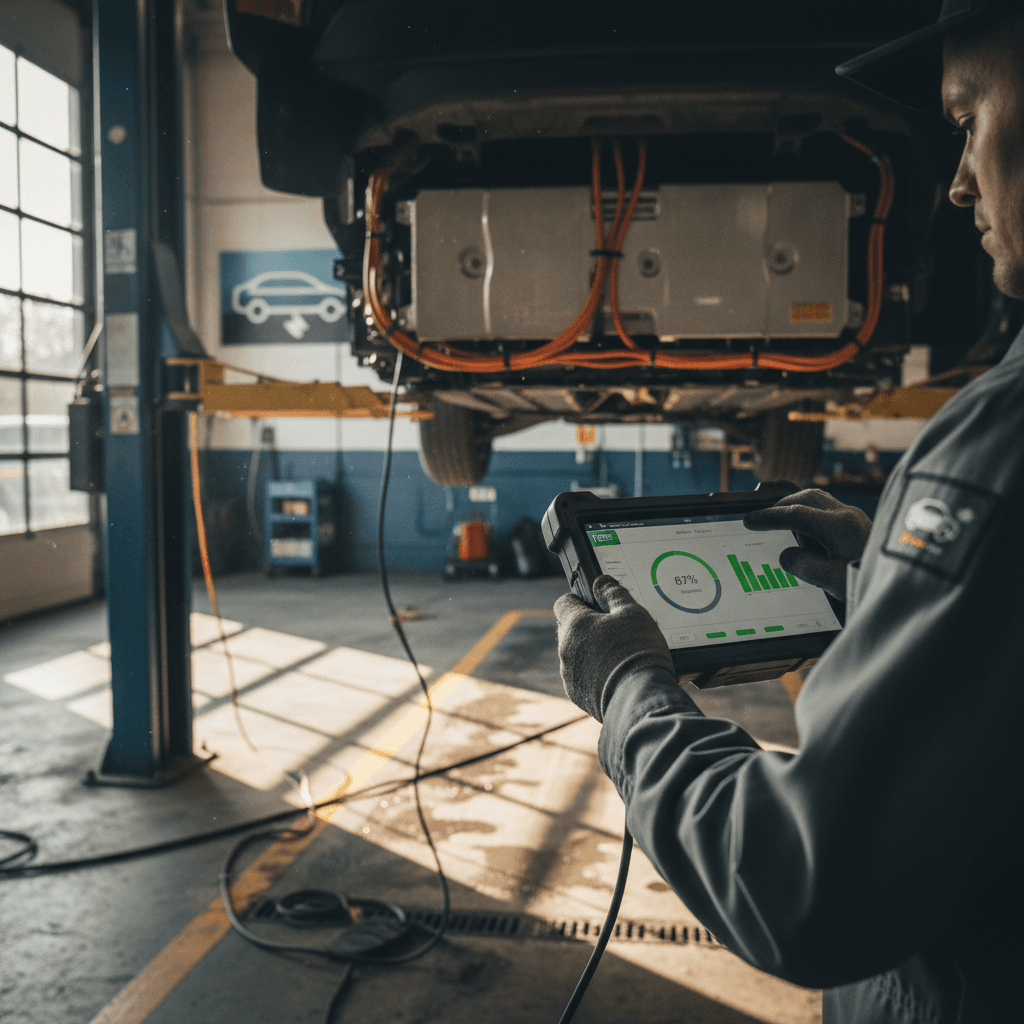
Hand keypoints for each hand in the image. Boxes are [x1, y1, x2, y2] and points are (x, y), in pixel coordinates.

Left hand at [554, 575, 673, 722]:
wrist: (641, 701)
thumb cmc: (637, 653)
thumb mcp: (632, 613)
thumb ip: (613, 593)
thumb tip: (601, 582)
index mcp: (574, 625)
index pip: (564, 602)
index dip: (580, 599)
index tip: (597, 603)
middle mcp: (565, 650)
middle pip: (570, 629)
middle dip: (588, 626)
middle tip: (616, 629)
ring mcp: (570, 675)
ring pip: (577, 654)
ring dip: (592, 651)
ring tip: (620, 654)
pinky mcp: (579, 696)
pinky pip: (583, 677)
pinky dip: (596, 673)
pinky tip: (618, 674)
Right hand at [742, 489, 871, 599]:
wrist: (914, 586)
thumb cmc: (875, 583)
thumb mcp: (835, 582)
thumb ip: (806, 567)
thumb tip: (787, 557)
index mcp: (838, 526)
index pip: (795, 514)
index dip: (769, 517)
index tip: (750, 520)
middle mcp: (848, 516)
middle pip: (807, 497)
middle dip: (781, 504)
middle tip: (763, 517)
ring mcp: (857, 519)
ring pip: (820, 500)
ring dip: (798, 506)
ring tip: (783, 522)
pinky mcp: (862, 527)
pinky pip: (831, 510)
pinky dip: (812, 514)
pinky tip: (810, 534)